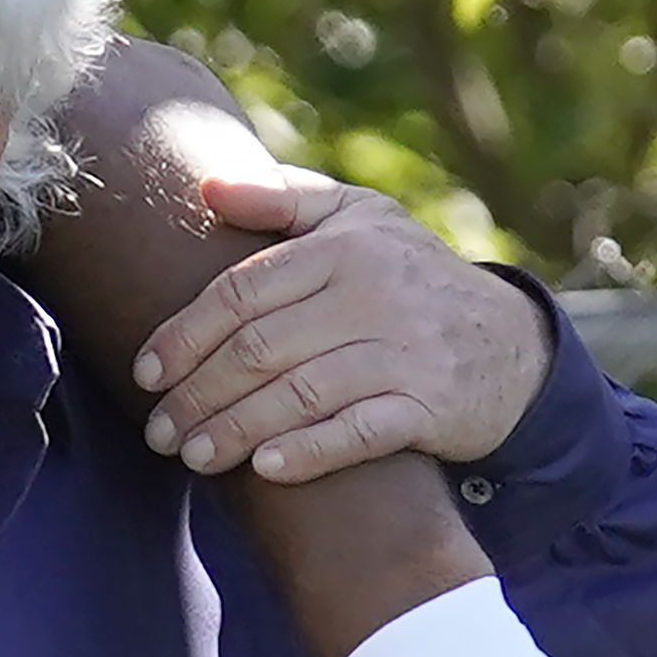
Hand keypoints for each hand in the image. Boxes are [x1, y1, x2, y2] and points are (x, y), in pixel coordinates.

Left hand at [131, 171, 551, 483]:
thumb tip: (204, 187)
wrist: (511, 342)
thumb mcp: (358, 220)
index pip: (240, 293)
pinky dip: (309, 452)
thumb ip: (283, 200)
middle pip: (260, 349)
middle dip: (198, 394)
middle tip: (158, 431)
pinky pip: (359, 433)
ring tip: (192, 456)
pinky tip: (264, 470)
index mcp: (344, 247)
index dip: (184, 336)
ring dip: (236, 431)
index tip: (145, 374)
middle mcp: (374, 295)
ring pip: (299, 394)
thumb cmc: (409, 276)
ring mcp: (407, 352)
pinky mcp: (432, 406)